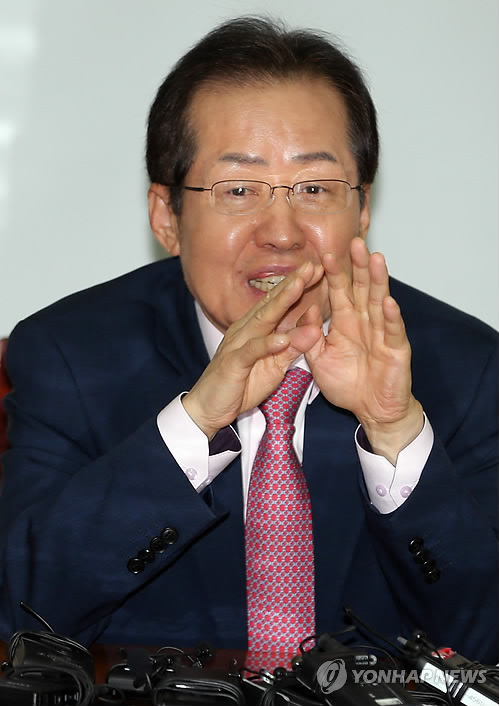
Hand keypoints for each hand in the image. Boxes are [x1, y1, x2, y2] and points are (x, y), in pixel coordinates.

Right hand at [182, 261, 323, 438]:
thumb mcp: (275, 366)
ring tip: (299, 286)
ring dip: (281, 302)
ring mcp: (238, 344)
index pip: (279, 303)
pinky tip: (282, 338)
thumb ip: (293, 348)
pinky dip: (267, 344)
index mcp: (256, 329)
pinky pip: (252, 351)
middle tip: (312, 265)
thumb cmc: (241, 384)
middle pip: (272, 303)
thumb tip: (314, 330)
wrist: (209, 407)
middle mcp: (246, 330)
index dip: (298, 286)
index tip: (319, 269)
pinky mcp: (233, 363)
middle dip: (293, 283)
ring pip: (262, 319)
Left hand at [302, 237, 422, 462]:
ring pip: (379, 302)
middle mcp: (365, 322)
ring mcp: (382, 334)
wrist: (371, 411)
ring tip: (375, 258)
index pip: (339, 292)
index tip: (323, 253)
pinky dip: (390, 317)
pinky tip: (387, 301)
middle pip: (361, 288)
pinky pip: (392, 331)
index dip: (333, 273)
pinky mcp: (396, 350)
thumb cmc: (347, 384)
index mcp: (346, 322)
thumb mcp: (319, 360)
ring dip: (377, 281)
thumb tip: (304, 310)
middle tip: (355, 241)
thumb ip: (310, 336)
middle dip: (358, 265)